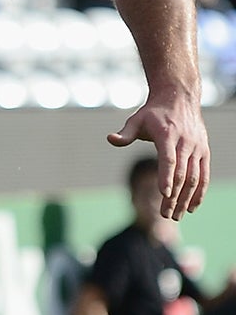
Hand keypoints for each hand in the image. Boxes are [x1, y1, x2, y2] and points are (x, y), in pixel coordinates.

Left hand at [108, 90, 210, 218]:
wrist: (179, 98)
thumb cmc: (153, 113)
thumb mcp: (136, 119)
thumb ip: (125, 133)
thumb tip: (110, 139)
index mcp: (167, 135)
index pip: (168, 160)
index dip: (166, 177)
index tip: (164, 194)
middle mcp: (185, 142)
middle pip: (181, 174)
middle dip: (174, 196)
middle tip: (165, 215)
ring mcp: (197, 148)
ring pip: (195, 177)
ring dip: (187, 198)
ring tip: (177, 215)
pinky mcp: (204, 152)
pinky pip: (204, 174)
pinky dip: (200, 191)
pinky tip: (193, 207)